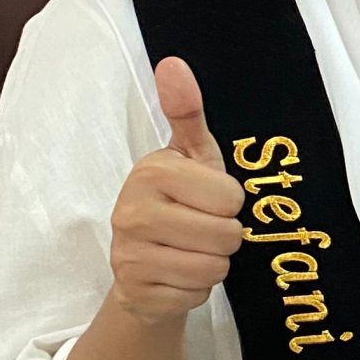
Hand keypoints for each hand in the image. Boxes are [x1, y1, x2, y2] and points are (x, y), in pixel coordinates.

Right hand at [107, 58, 245, 326]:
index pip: (231, 198)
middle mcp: (131, 211)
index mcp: (151, 172)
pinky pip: (195, 296)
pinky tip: (176, 275)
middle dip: (225, 238)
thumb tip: (173, 63)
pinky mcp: (134, 292)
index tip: (207, 201)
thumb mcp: (191, 156)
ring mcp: (128, 255)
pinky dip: (194, 290)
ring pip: (213, 268)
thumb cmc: (178, 203)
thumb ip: (187, 111)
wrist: (144, 265)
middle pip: (226, 236)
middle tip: (201, 229)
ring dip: (212, 265)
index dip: (229, 204)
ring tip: (190, 251)